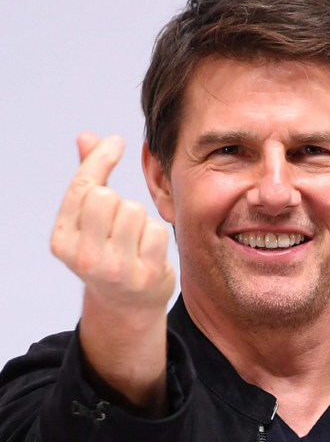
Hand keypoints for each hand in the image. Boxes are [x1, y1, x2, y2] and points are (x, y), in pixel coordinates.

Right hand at [51, 132, 174, 412]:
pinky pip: (155, 230)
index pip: (81, 188)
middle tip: (120, 221)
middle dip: (118, 201)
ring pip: (133, 211)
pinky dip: (155, 235)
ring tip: (134, 240)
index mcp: (62, 241)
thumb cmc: (109, 253)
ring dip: (138, 219)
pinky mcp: (144, 276)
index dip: (100, 159)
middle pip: (106, 198)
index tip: (116, 142)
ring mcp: (114, 269)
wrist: (128, 305)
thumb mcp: (90, 222)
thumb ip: (88, 179)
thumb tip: (87, 137)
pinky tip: (148, 252)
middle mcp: (83, 258)